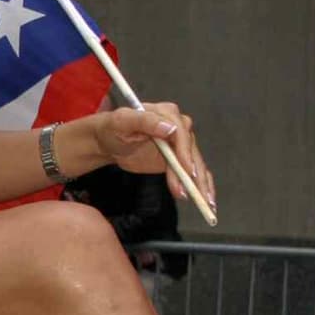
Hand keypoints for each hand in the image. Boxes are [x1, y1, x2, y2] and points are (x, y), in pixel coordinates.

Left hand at [87, 102, 214, 209]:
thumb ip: (145, 121)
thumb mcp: (123, 121)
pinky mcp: (179, 159)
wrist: (109, 141)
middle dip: (193, 173)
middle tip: (192, 191)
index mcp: (166, 114)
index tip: (186, 169)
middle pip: (190, 151)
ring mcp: (180, 144)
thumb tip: (169, 128)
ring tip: (203, 201)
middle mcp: (178, 127)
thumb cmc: (113, 128)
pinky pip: (193, 171)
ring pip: (194, 164)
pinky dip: (201, 184)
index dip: (184, 152)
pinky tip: (206, 198)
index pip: (181, 133)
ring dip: (200, 183)